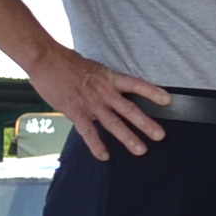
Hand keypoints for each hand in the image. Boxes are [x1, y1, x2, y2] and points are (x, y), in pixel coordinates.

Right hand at [28, 46, 169, 157]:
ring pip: (113, 123)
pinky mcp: (75, 111)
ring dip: (128, 138)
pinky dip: (96, 145)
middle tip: (160, 136)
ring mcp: (91, 103)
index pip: (137, 85)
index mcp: (110, 79)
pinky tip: (104, 156)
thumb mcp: (93, 69)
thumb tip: (110, 92)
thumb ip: (103, 83)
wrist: (47, 60)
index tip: (169, 101)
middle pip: (130, 110)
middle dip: (146, 124)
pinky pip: (88, 131)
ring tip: (141, 150)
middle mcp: (105, 92)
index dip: (153, 92)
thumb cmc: (68, 63)